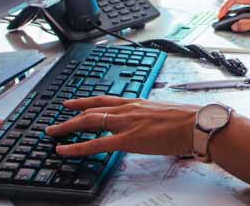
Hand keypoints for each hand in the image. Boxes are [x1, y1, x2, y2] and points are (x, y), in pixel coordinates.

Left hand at [45, 96, 198, 156]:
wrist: (197, 124)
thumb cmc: (187, 121)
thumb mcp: (164, 114)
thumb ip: (151, 119)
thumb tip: (150, 126)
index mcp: (137, 102)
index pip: (105, 100)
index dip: (86, 102)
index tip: (73, 103)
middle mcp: (128, 109)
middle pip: (92, 109)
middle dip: (71, 115)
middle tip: (56, 120)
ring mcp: (126, 123)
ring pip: (89, 122)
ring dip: (67, 127)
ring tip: (53, 133)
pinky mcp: (127, 139)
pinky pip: (95, 144)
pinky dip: (76, 146)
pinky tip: (64, 149)